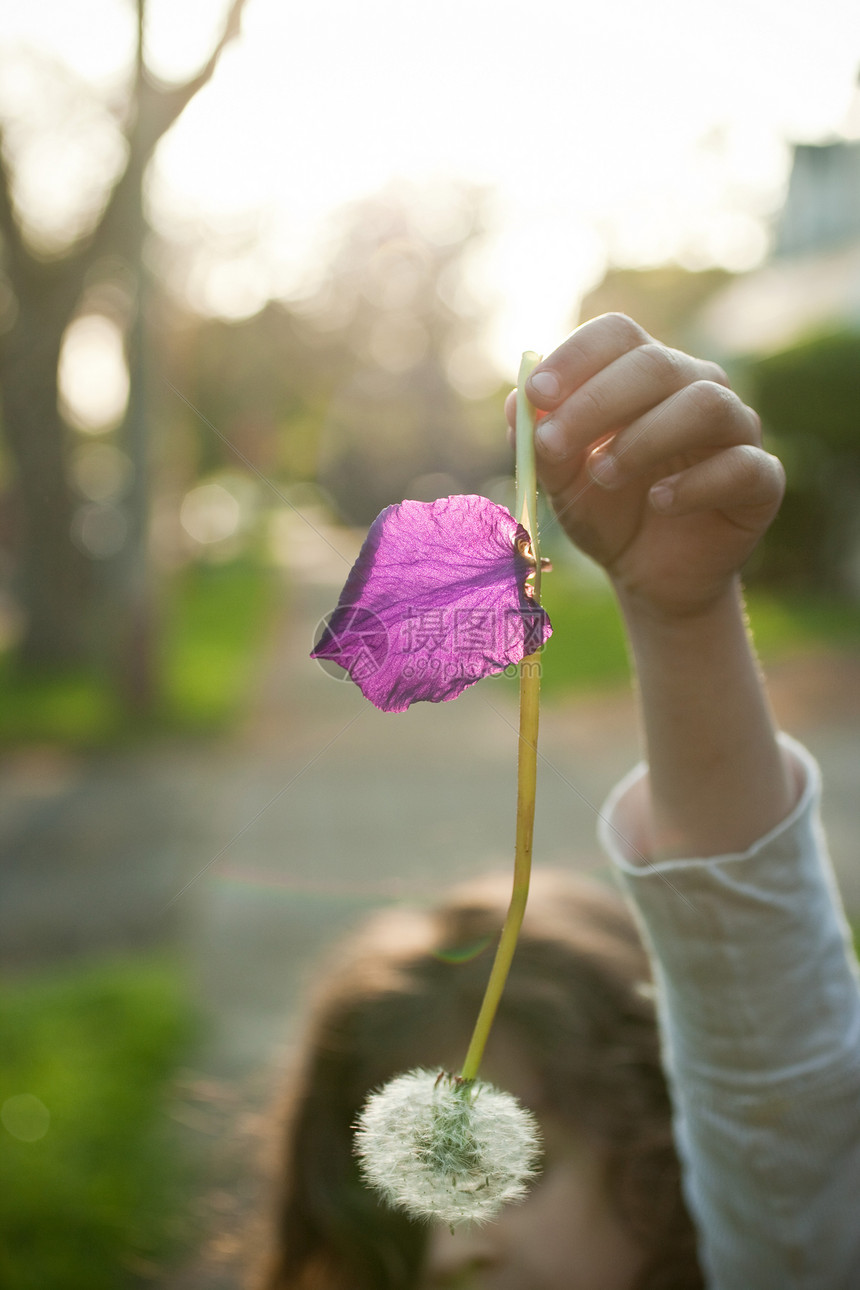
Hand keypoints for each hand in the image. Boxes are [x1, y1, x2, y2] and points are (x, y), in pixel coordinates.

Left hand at [506, 314, 784, 618]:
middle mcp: (696, 386)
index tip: (537, 394)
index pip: (617, 335)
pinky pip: (742, 464)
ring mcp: (736, 429)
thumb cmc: (605, 511)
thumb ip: (539, 443)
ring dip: (644, 437)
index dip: (576, 357)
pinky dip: (694, 484)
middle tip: (553, 444)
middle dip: (596, 402)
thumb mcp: (560, 482)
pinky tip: (659, 502)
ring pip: (705, 403)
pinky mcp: (762, 478)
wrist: (648, 574)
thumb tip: (518, 403)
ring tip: (603, 474)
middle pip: (655, 364)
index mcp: (644, 374)